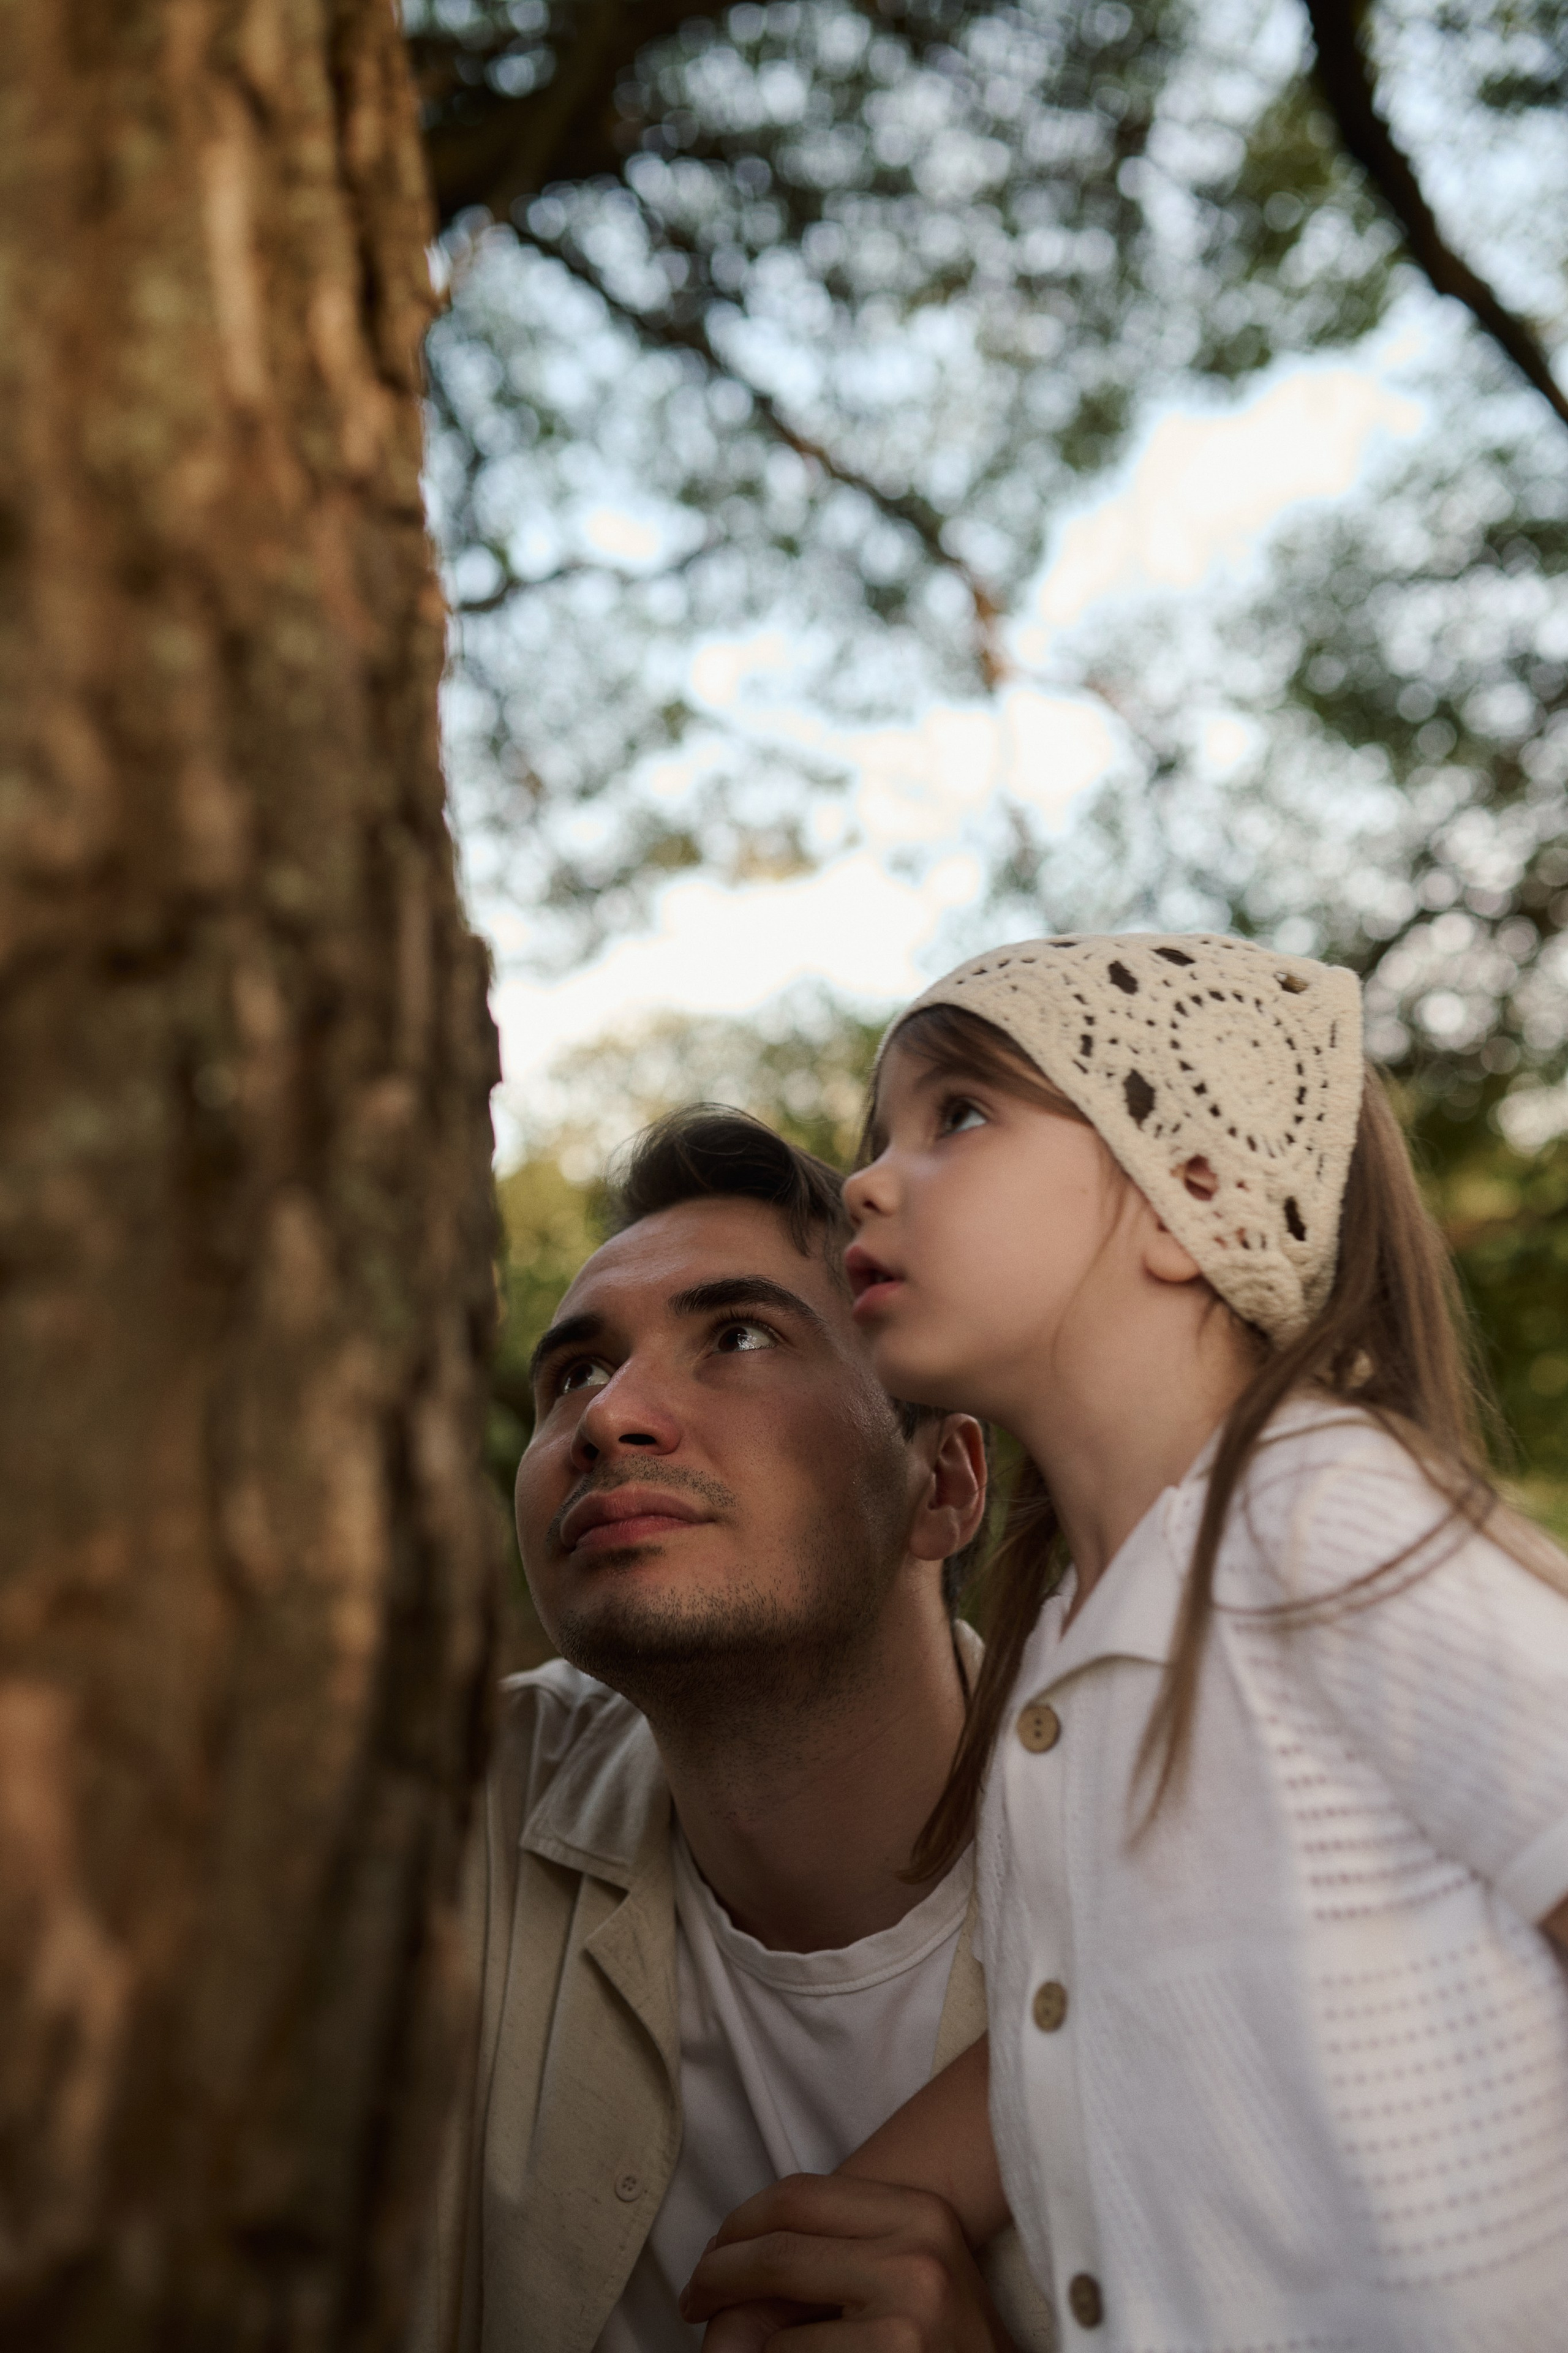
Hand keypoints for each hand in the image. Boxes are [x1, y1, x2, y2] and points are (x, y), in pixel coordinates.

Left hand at [682, 2173, 1017, 2352]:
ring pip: (777, 2327)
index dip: (738, 2225)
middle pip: (775, 2249)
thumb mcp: (902, 2278)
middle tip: (694, 2300)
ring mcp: (908, 2310)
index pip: (796, 2194)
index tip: (712, 2255)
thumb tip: (722, 2288)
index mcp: (919, 2211)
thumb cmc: (944, 2340)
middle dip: (717, 2276)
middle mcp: (917, 2251)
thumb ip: (827, 2259)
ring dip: (754, 2350)